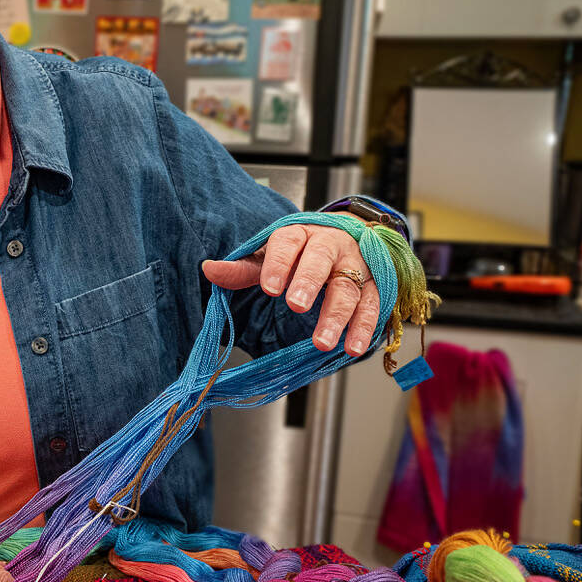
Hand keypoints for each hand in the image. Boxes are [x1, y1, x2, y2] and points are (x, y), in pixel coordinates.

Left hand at [201, 213, 378, 356]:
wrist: (347, 239)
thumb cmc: (301, 252)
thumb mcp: (269, 256)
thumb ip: (242, 268)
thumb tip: (209, 268)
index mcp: (300, 235)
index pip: (288, 242)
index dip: (279, 264)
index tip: (270, 287)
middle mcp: (329, 246)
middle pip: (321, 259)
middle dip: (309, 282)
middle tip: (297, 305)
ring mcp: (354, 265)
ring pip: (348, 287)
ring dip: (336, 316)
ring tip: (322, 342)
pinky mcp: (373, 285)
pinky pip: (371, 305)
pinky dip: (363, 327)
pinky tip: (351, 347)